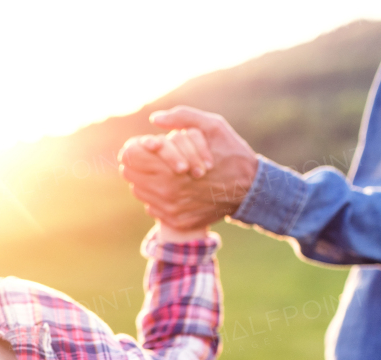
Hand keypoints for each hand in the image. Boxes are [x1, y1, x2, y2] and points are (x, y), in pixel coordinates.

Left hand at [119, 106, 258, 230]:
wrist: (250, 189)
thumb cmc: (231, 153)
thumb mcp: (212, 126)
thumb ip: (182, 117)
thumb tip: (154, 119)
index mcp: (170, 166)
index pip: (129, 157)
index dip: (134, 148)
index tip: (145, 145)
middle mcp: (166, 191)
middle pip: (130, 175)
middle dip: (139, 163)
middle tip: (153, 157)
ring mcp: (170, 209)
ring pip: (139, 192)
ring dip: (146, 180)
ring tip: (164, 172)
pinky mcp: (176, 221)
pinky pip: (152, 208)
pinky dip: (157, 198)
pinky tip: (173, 188)